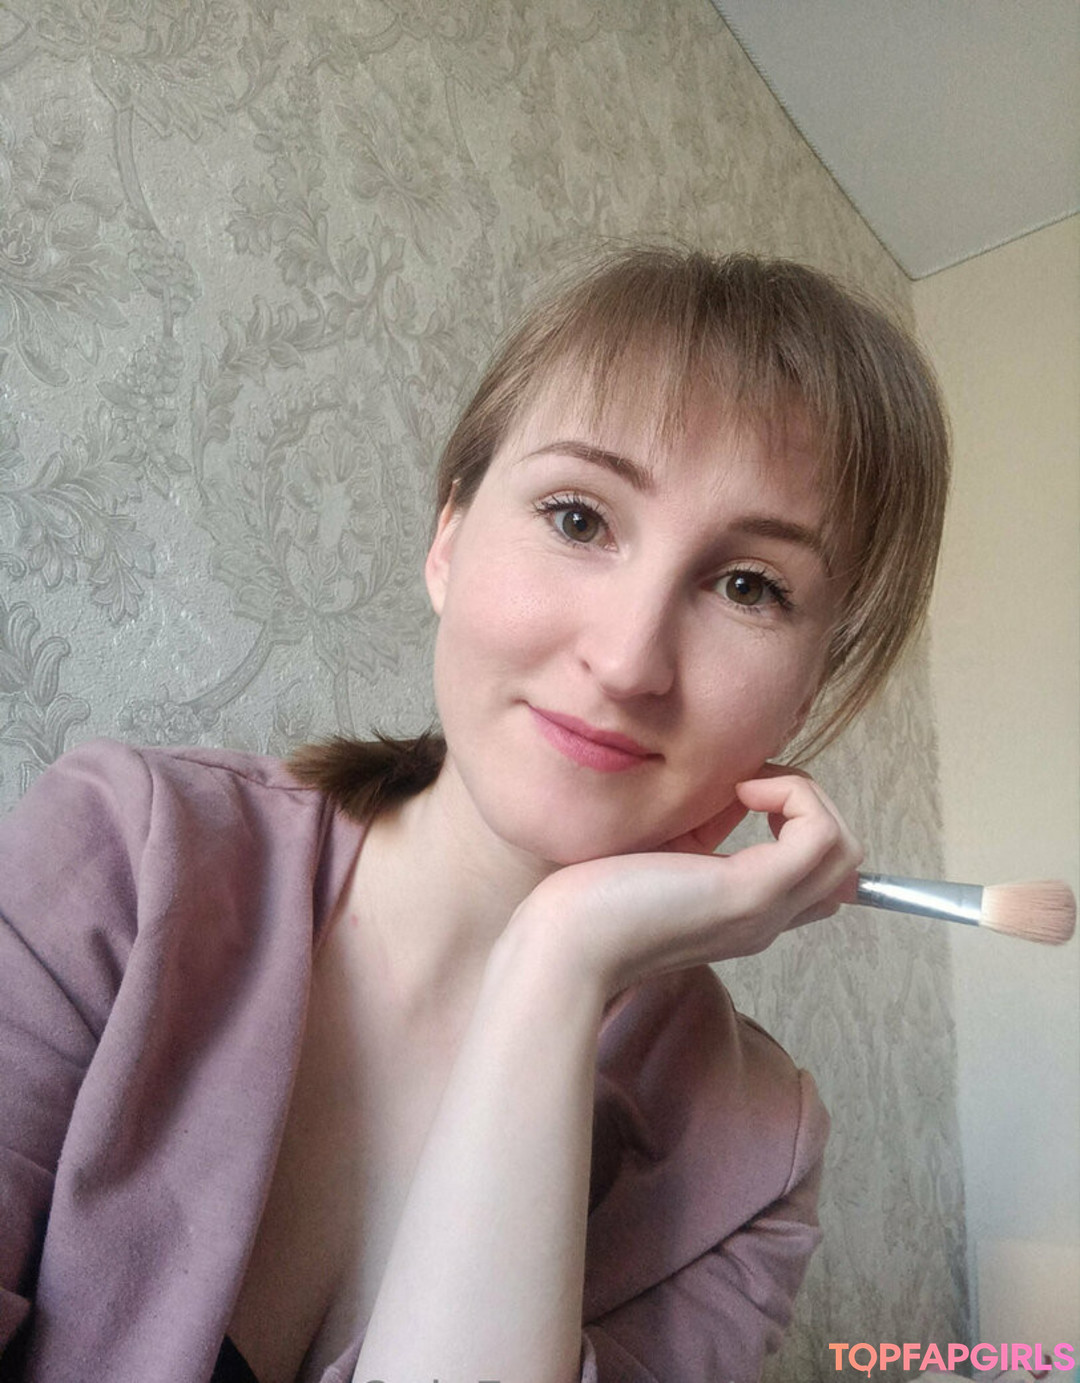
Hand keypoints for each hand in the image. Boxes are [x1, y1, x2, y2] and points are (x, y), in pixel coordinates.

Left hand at [509, 770, 861, 1000]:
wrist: (564, 944)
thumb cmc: (592, 899)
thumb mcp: (664, 850)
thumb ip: (705, 826)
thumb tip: (735, 780)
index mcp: (745, 914)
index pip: (818, 878)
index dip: (799, 823)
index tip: (746, 793)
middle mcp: (767, 918)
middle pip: (842, 862)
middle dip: (809, 805)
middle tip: (751, 787)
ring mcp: (765, 909)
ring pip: (844, 848)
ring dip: (807, 799)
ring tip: (750, 789)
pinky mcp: (752, 892)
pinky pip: (822, 835)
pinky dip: (795, 796)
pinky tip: (744, 791)